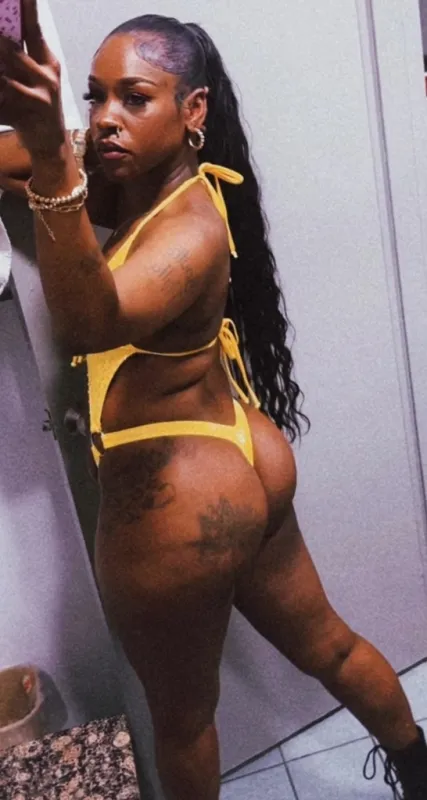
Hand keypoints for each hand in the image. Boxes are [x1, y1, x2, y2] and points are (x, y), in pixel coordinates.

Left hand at [0, 0, 65, 155]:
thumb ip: (20, 56)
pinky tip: (0, 104)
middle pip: (11, 51)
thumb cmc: (38, 106)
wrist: (50, 145)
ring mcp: (38, 99)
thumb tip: (2, 37)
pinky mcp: (26, 116)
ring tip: (0, 84)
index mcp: (49, 63)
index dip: (26, 7)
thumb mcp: (36, 78)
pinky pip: (1, 101)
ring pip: (3, 77)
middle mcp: (47, 78)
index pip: (34, 28)